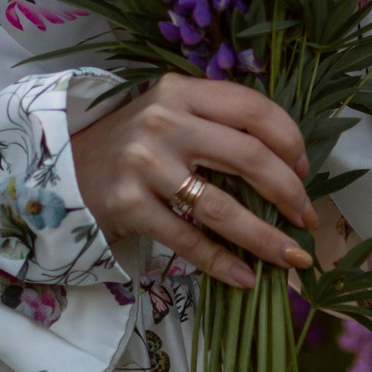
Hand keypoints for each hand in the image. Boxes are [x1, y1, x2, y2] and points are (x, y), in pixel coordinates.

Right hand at [69, 74, 317, 289]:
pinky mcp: (129, 205)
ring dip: (266, 238)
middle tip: (308, 218)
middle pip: (248, 156)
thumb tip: (290, 165)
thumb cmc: (133, 144)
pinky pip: (189, 240)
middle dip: (290, 192)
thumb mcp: (170, 113)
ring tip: (293, 258)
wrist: (64, 168)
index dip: (290, 141)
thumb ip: (217, 123)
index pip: (253, 108)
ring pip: (222, 207)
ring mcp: (144, 164)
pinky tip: (247, 278)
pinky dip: (223, 264)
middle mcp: (163, 122)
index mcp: (180, 92)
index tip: (306, 170)